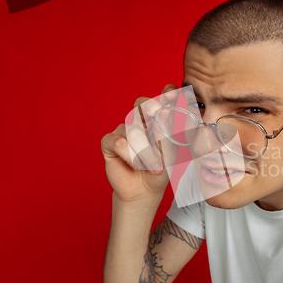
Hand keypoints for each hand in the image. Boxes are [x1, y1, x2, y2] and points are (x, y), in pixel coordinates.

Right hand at [101, 84, 178, 204]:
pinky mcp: (109, 141)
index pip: (161, 99)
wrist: (146, 190)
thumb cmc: (161, 169)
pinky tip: (136, 166)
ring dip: (146, 153)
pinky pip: (120, 143)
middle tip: (158, 123)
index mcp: (157, 119)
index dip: (166, 93)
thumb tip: (163, 112)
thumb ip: (168, 132)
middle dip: (151, 110)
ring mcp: (123, 129)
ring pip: (134, 131)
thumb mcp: (171, 151)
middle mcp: (140, 120)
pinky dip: (131, 157)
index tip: (173, 92)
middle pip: (142, 104)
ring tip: (153, 167)